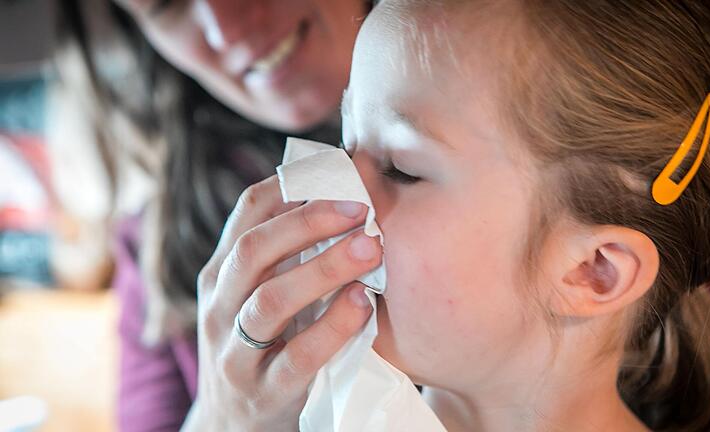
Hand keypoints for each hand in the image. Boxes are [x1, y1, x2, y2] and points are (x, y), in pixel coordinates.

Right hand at [182, 175, 381, 430]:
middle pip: (254, 249)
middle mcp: (219, 306)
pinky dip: (332, 328)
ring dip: (322, 269)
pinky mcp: (263, 392)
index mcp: (222, 272)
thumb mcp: (261, 294)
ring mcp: (234, 352)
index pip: (248, 212)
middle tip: (362, 206)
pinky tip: (362, 305)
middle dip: (309, 221)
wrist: (235, 425)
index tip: (340, 170)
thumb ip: (289, 253)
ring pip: (269, 300)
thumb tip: (344, 187)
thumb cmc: (263, 344)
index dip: (292, 185)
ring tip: (370, 250)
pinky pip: (296, 357)